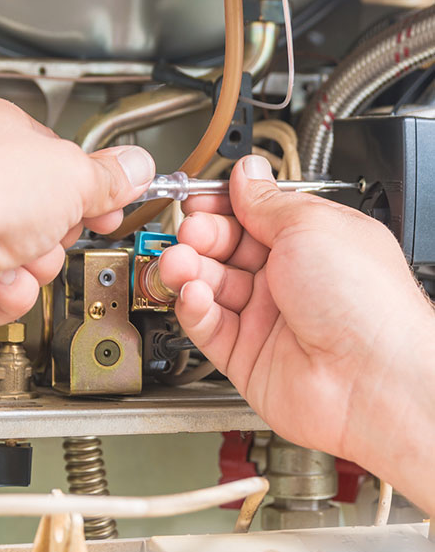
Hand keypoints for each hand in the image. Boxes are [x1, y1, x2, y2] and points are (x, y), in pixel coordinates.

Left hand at [0, 97, 154, 330]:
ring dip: (36, 264)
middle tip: (56, 227)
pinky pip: (7, 290)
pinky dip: (9, 291)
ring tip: (18, 253)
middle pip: (48, 213)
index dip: (91, 184)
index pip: (60, 159)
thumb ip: (109, 177)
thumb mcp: (71, 174)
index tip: (112, 200)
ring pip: (31, 258)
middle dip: (58, 231)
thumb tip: (136, 167)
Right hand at [159, 154, 434, 471]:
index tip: (198, 199)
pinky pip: (207, 327)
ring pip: (210, 287)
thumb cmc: (366, 302)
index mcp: (312, 242)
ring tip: (179, 263)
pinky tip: (193, 295)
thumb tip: (246, 173)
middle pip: (225, 250)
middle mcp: (289, 280)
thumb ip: (266, 202)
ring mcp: (267, 320)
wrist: (371, 377)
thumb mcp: (310, 225)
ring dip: (189, 271)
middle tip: (189, 233)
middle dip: (201, 237)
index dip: (222, 206)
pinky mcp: (246, 357)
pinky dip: (194, 308)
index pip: (253, 216)